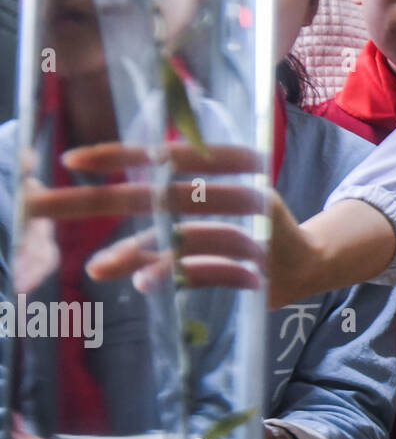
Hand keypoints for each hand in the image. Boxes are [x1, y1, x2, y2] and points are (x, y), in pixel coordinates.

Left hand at [27, 141, 315, 309]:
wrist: (308, 263)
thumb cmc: (247, 231)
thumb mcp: (210, 213)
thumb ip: (168, 217)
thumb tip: (103, 242)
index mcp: (238, 167)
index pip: (174, 156)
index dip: (123, 155)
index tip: (72, 159)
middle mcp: (247, 194)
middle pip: (169, 194)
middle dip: (104, 200)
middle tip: (44, 205)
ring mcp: (256, 232)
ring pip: (191, 236)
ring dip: (142, 251)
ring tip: (97, 267)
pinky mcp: (260, 268)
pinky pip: (213, 271)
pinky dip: (178, 275)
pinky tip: (143, 283)